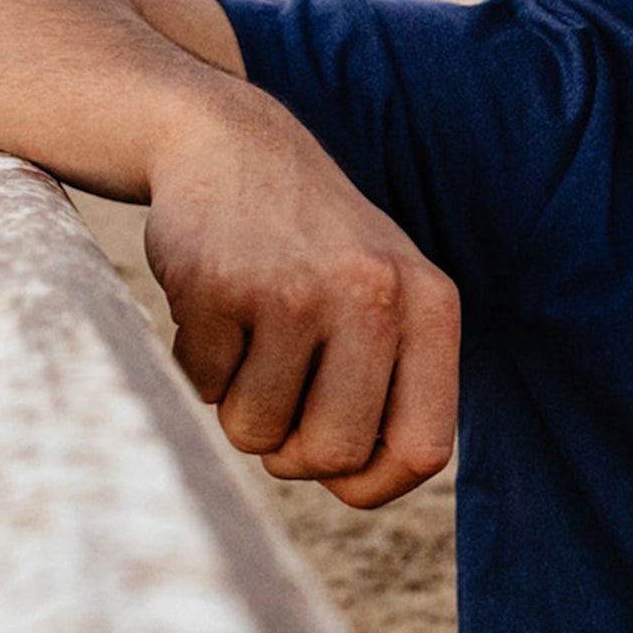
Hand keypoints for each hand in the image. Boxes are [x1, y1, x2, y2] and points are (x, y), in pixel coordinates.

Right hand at [142, 94, 459, 508]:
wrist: (231, 146)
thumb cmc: (316, 248)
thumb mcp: (389, 296)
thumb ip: (396, 385)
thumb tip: (362, 484)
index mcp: (431, 307)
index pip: (425, 450)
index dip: (376, 486)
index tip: (343, 478)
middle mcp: (373, 295)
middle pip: (333, 453)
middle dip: (296, 454)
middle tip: (282, 407)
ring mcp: (293, 289)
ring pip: (259, 432)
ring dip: (243, 408)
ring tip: (251, 343)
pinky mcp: (217, 286)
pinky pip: (204, 389)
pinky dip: (202, 369)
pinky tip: (217, 310)